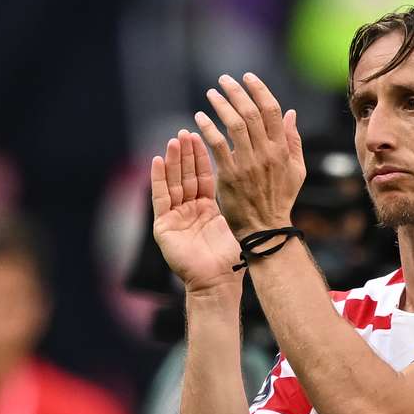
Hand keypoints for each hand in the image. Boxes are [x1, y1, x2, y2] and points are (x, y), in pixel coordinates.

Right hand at [151, 129, 243, 294]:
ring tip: (173, 140)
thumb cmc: (231, 258)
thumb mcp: (236, 222)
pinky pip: (160, 198)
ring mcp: (175, 217)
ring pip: (172, 183)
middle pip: (185, 176)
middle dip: (186, 154)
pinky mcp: (163, 226)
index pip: (202, 176)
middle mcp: (188, 210)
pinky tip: (157, 160)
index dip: (201, 157)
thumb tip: (256, 181)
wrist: (218, 282)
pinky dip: (158, 179)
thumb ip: (238, 200)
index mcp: (206, 209)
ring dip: (172, 161)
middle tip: (186, 131)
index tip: (202, 135)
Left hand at [194, 73, 305, 238]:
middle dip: (237, 92)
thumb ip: (294, 140)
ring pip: (234, 125)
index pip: (272, 110)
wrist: (266, 228)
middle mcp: (267, 153)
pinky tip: (199, 117)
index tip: (248, 77)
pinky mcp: (230, 175)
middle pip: (251, 113)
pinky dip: (207, 128)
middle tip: (224, 80)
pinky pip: (217, 144)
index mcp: (283, 149)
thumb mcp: (297, 170)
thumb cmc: (281, 199)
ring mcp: (248, 163)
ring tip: (211, 94)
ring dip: (221, 105)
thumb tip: (291, 112)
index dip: (259, 90)